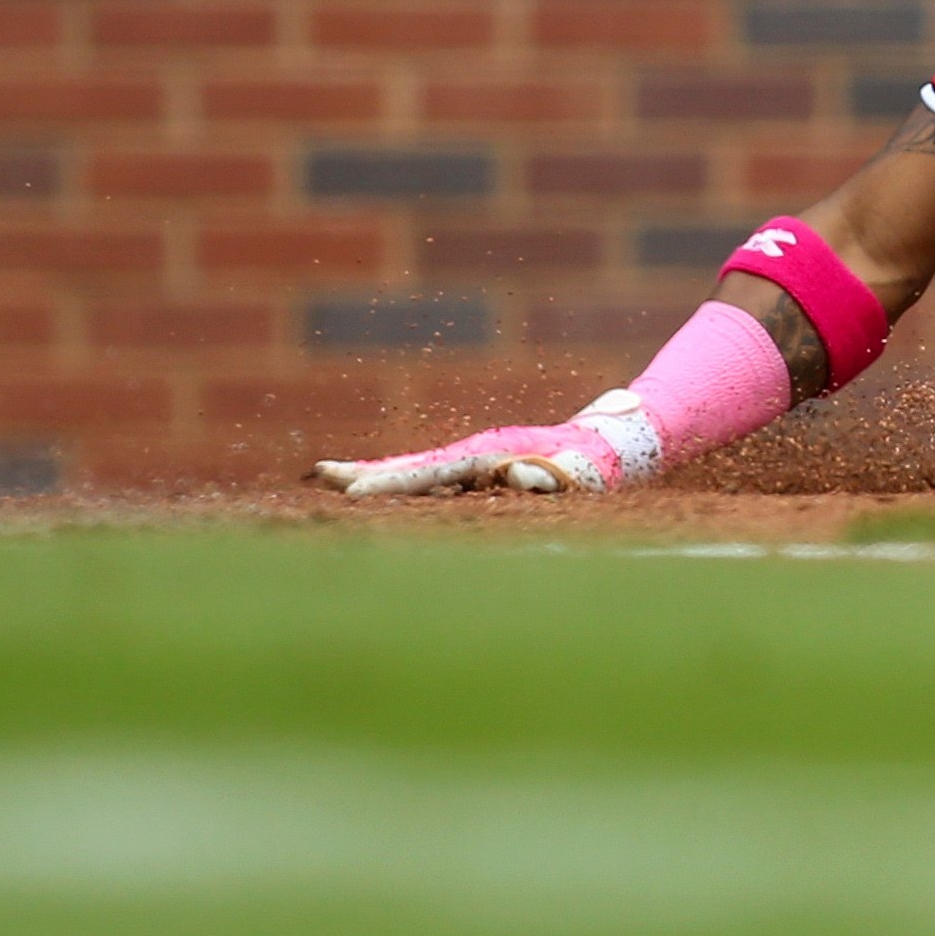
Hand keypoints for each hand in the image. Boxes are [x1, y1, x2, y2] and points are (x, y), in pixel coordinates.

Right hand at [313, 397, 652, 495]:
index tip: (353, 491)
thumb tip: (514, 476)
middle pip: (416, 468)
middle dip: (372, 476)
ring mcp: (476, 462)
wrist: (610, 444)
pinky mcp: (481, 470)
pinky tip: (366, 483)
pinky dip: (401, 478)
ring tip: (330, 476)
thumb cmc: (591, 463)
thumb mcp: (572, 473)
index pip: (431, 472)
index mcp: (489, 457)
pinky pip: (434, 475)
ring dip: (380, 476)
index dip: (393, 483)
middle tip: (324, 478)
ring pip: (419, 470)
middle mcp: (476, 457)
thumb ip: (545, 478)